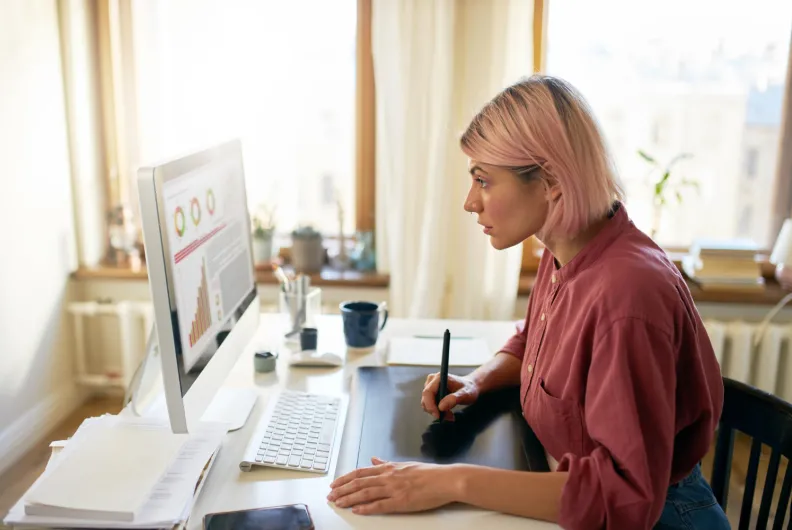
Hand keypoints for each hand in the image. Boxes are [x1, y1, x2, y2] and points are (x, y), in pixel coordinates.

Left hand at [327, 457, 458, 514]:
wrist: (445, 480)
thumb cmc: (428, 473)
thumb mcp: (404, 464)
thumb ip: (386, 463)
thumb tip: (373, 458)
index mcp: (389, 468)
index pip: (361, 472)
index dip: (345, 478)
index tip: (335, 484)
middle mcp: (388, 477)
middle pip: (359, 482)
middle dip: (342, 489)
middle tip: (330, 496)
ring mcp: (394, 489)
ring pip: (366, 493)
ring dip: (350, 498)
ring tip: (338, 503)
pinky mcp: (401, 501)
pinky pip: (380, 505)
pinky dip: (366, 508)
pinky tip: (357, 510)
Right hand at [421, 372, 479, 420]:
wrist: (470, 387)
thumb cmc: (469, 388)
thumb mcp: (465, 394)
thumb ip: (454, 399)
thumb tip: (441, 407)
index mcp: (439, 377)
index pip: (428, 392)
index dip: (430, 405)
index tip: (438, 415)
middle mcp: (432, 380)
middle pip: (426, 399)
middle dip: (435, 411)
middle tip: (449, 417)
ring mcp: (430, 386)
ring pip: (427, 403)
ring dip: (437, 412)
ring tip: (450, 415)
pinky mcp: (431, 392)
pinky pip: (429, 404)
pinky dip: (437, 411)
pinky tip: (448, 413)